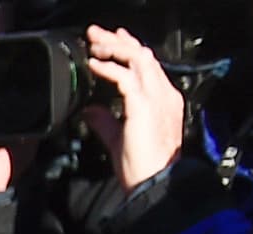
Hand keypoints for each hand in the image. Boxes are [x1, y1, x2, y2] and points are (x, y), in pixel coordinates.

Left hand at [89, 23, 185, 193]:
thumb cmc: (141, 166)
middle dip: (119, 41)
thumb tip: (89, 110)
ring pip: (137, 59)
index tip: (112, 40)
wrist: (155, 182)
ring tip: (93, 43)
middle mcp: (162, 93)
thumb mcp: (119, 138)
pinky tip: (94, 64)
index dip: (129, 49)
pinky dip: (109, 68)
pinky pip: (126, 78)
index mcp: (161, 99)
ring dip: (113, 48)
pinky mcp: (145, 105)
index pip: (146, 65)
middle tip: (97, 32)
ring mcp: (156, 97)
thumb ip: (105, 121)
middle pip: (142, 55)